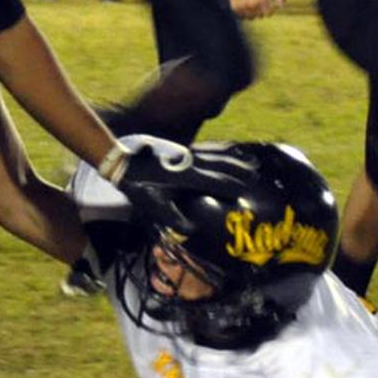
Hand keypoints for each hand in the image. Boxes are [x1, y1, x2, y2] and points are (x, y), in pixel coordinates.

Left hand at [110, 143, 255, 233]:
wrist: (122, 162)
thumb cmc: (136, 186)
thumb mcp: (152, 205)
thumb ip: (172, 217)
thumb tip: (191, 228)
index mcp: (186, 177)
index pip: (215, 181)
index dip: (231, 186)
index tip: (245, 191)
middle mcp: (190, 163)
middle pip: (220, 166)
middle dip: (239, 171)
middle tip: (256, 176)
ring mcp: (186, 154)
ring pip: (216, 155)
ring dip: (233, 159)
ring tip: (249, 162)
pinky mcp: (180, 149)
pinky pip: (206, 149)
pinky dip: (219, 150)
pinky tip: (225, 150)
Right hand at [229, 0, 284, 19]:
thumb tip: (281, 6)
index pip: (268, 14)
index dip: (269, 9)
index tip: (267, 3)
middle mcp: (252, 4)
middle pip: (259, 16)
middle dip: (260, 11)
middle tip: (258, 0)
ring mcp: (243, 6)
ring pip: (250, 18)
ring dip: (252, 13)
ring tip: (252, 3)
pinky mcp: (235, 7)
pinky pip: (241, 16)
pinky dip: (243, 12)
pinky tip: (245, 4)